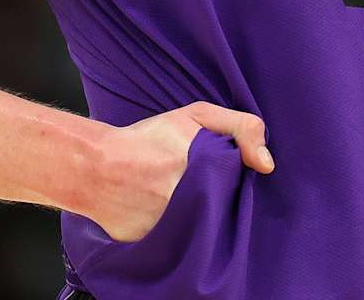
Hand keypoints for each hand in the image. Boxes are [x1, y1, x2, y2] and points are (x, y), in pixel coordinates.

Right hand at [88, 101, 273, 242]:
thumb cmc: (148, 139)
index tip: (214, 174)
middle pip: (223, 210)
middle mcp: (192, 202)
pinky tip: (159, 215)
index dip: (230, 181)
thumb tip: (267, 165)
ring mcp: (173, 227)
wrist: (95, 167)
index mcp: (207, 170)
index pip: (240, 188)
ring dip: (197, 218)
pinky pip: (178, 244)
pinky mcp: (154, 247)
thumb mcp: (197, 116)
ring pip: (202, 229)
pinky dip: (176, 233)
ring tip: (171, 198)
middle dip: (213, 199)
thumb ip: (241, 128)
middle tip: (188, 183)